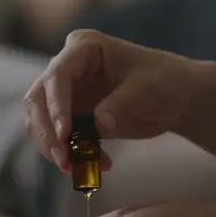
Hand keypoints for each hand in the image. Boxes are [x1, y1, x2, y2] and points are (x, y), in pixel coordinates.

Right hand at [24, 29, 203, 171]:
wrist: (177, 98)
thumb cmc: (165, 81)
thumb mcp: (148, 89)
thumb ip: (121, 105)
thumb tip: (97, 126)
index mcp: (84, 48)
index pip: (58, 75)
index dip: (56, 105)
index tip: (65, 134)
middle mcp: (68, 67)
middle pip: (38, 99)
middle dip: (48, 132)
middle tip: (64, 159)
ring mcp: (67, 93)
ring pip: (41, 122)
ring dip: (54, 148)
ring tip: (78, 168)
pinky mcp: (73, 117)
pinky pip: (60, 139)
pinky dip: (71, 155)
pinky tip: (98, 164)